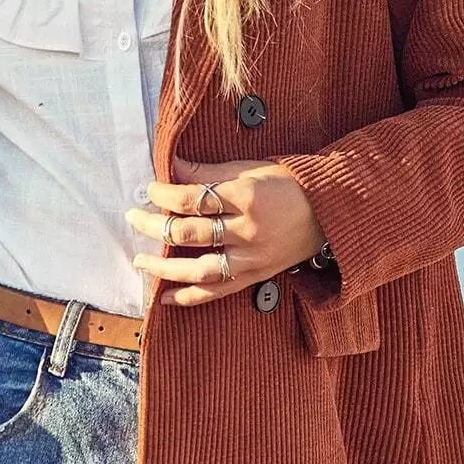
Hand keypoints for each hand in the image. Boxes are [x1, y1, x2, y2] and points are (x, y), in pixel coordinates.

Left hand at [125, 152, 325, 306]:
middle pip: (190, 232)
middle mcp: (249, 231)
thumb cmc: (290, 184)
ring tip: (140, 259)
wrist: (331, 212)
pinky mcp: (256, 277)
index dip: (165, 194)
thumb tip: (171, 166)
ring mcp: (252, 258)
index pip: (194, 198)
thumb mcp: (251, 169)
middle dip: (155, 225)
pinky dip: (188, 297)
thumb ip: (210, 173)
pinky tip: (164, 296)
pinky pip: (217, 292)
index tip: (149, 189)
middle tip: (133, 217)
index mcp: (247, 197)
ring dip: (164, 266)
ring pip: (199, 268)